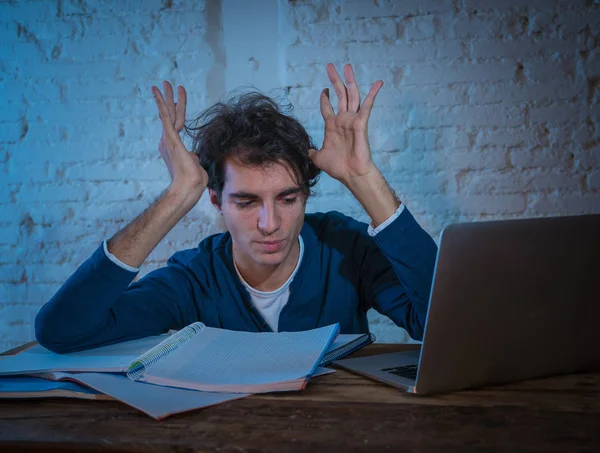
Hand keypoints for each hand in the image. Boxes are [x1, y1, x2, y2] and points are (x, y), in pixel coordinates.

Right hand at [153, 81, 207, 202]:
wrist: (188, 187)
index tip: (176, 100)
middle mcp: (168, 141)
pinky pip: (165, 116)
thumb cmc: (194, 181)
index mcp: (174, 146)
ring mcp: (168, 139)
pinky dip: (161, 102)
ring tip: (164, 83)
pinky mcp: (170, 137)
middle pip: (170, 115)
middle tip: (166, 84)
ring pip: (167, 112)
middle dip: (168, 99)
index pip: (176, 124)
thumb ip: (193, 158)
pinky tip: (157, 91)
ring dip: (165, 96)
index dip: (176, 111)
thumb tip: (193, 155)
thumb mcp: (195, 166)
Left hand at [308, 63, 382, 185]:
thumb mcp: (319, 158)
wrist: (351, 173)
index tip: (324, 90)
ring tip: (347, 66)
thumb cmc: (337, 167)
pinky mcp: (361, 122)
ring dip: (349, 80)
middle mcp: (342, 120)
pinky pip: (368, 105)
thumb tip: (308, 151)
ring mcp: (352, 120)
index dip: (325, 98)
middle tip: (330, 66)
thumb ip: (313, 153)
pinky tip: (378, 82)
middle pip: (339, 95)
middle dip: (335, 80)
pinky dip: (373, 93)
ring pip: (351, 95)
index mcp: (332, 126)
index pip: (327, 107)